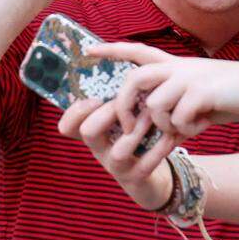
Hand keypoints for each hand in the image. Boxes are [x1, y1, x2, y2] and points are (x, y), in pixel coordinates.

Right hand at [58, 98, 177, 210]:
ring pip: (119, 151)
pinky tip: (170, 135)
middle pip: (88, 132)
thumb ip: (116, 97)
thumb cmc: (136, 137)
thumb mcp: (122, 119)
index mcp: (92, 133)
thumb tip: (112, 62)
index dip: (75, 111)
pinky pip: (146, 164)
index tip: (96, 97)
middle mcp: (100, 150)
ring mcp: (117, 167)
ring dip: (136, 130)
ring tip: (151, 115)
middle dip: (108, 112)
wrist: (151, 178)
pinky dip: (159, 148)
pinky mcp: (137, 178)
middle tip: (128, 102)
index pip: (68, 126)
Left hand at [82, 42, 238, 138]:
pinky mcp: (201, 92)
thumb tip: (157, 127)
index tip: (88, 50)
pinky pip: (179, 119)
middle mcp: (177, 67)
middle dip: (124, 107)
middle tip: (129, 128)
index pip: (136, 51)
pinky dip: (187, 130)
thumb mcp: (198, 94)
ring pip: (155, 106)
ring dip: (167, 126)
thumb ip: (175, 103)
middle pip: (134, 80)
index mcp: (174, 65)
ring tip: (186, 126)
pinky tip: (201, 125)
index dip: (112, 50)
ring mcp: (188, 78)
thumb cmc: (230, 92)